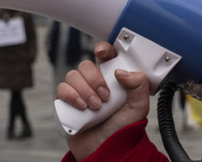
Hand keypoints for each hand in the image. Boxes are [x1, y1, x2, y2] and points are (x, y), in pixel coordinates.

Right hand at [55, 41, 150, 159]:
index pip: (105, 56)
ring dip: (84, 90)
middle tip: (105, 97)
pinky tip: (81, 107)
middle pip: (86, 65)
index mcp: (112, 79)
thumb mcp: (138, 107)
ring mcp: (79, 92)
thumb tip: (121, 71)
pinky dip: (71, 95)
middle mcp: (94, 83)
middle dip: (94, 79)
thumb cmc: (123, 129)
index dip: (102, 49)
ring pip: (73, 75)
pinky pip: (61, 89)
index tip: (102, 53)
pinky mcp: (66, 103)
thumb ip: (139, 86)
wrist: (106, 151)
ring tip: (95, 107)